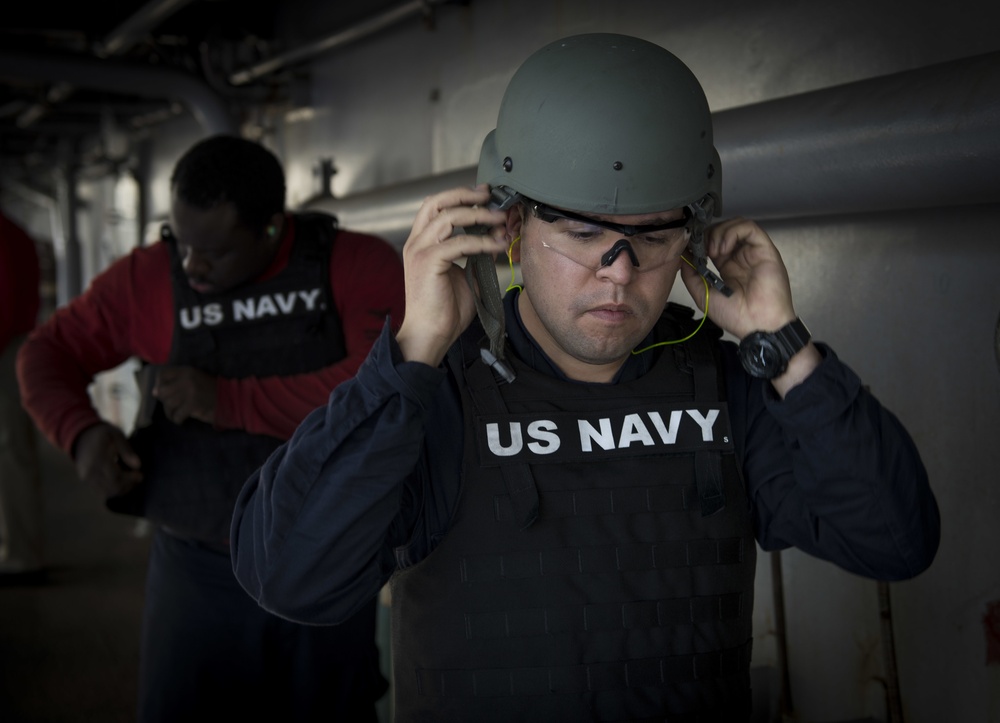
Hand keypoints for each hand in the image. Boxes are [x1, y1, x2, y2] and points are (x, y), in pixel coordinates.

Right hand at [73, 423, 141, 497]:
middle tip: (138, 478)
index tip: (140, 475)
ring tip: (131, 481)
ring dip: (122, 490)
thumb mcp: (116, 435)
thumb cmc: (102, 434)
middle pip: (112, 487)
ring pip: (107, 492)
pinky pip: (101, 491)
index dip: (130, 479)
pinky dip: (113, 490)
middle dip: (128, 486)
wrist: (81, 437)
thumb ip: (127, 450)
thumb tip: (138, 465)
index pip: (116, 476)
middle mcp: (90, 470)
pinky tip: (122, 482)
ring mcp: (86, 477)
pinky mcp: (86, 481)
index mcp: (98, 458)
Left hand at [153, 366, 216, 424]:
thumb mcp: (195, 379)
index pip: (162, 375)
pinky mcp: (193, 405)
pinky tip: (182, 419)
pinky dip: (177, 419)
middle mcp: (186, 379)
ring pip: (168, 404)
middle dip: (164, 400)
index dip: (160, 384)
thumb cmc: (210, 390)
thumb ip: (177, 381)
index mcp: (186, 371)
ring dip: (170, 412)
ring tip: (176, 414)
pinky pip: (177, 415)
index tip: (166, 392)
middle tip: (172, 405)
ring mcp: (190, 392)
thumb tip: (154, 392)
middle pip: (162, 391)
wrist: (230, 398)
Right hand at [394, 184, 508, 365]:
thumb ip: (477, 254)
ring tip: (500, 219)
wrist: (430, 334)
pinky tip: (498, 246)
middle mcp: (417, 242)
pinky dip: (482, 241)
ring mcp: (420, 251)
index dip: (459, 196)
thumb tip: (496, 236)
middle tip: (489, 195)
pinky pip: (460, 243)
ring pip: (449, 217)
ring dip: (479, 215)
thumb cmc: (444, 310)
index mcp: (421, 243)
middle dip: (465, 194)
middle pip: (437, 202)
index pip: (435, 206)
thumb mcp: (465, 275)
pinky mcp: (428, 262)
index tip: (484, 195)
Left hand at [680, 217, 795, 338]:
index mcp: (728, 267)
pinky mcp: (765, 249)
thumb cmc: (736, 316)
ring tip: (712, 251)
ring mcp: (753, 252)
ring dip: (719, 232)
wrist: (757, 325)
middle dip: (707, 235)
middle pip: (723, 230)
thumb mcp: (703, 295)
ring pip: (736, 224)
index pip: (713, 242)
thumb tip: (682, 256)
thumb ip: (691, 275)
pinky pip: (749, 227)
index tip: (689, 248)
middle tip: (701, 250)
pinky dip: (732, 231)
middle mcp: (741, 257)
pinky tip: (723, 248)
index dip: (700, 241)